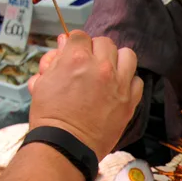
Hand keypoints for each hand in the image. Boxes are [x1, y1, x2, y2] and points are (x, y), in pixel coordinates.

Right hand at [28, 31, 143, 159]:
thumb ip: (56, 60)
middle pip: (105, 42)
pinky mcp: (130, 100)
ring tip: (108, 71)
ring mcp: (119, 83)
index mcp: (76, 59)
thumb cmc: (51, 116)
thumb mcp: (44, 83)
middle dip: (96, 50)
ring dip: (117, 60)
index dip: (76, 44)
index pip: (80, 36)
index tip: (75, 54)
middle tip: (90, 64)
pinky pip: (137, 80)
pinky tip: (118, 89)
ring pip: (127, 55)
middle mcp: (101, 67)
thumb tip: (64, 41)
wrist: (67, 144)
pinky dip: (129, 81)